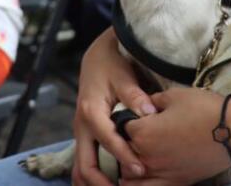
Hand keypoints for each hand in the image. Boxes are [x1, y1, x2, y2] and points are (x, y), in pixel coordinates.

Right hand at [72, 28, 156, 185]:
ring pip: (80, 167)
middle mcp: (82, 126)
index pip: (108, 142)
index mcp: (91, 112)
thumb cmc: (112, 65)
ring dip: (93, 183)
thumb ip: (135, 95)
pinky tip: (107, 183)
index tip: (141, 171)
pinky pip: (84, 160)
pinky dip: (92, 175)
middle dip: (101, 183)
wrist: (97, 57)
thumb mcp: (124, 76)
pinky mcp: (85, 134)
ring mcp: (81, 132)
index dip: (124, 158)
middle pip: (85, 165)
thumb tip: (150, 112)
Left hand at [119, 88, 230, 185]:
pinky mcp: (175, 183)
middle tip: (141, 131)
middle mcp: (146, 156)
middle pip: (124, 151)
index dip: (130, 118)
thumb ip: (154, 100)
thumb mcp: (176, 94)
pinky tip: (136, 180)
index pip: (123, 126)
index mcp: (143, 133)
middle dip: (128, 141)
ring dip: (128, 165)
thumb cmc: (205, 108)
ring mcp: (160, 173)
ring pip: (130, 175)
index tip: (139, 113)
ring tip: (135, 156)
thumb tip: (145, 104)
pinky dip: (138, 185)